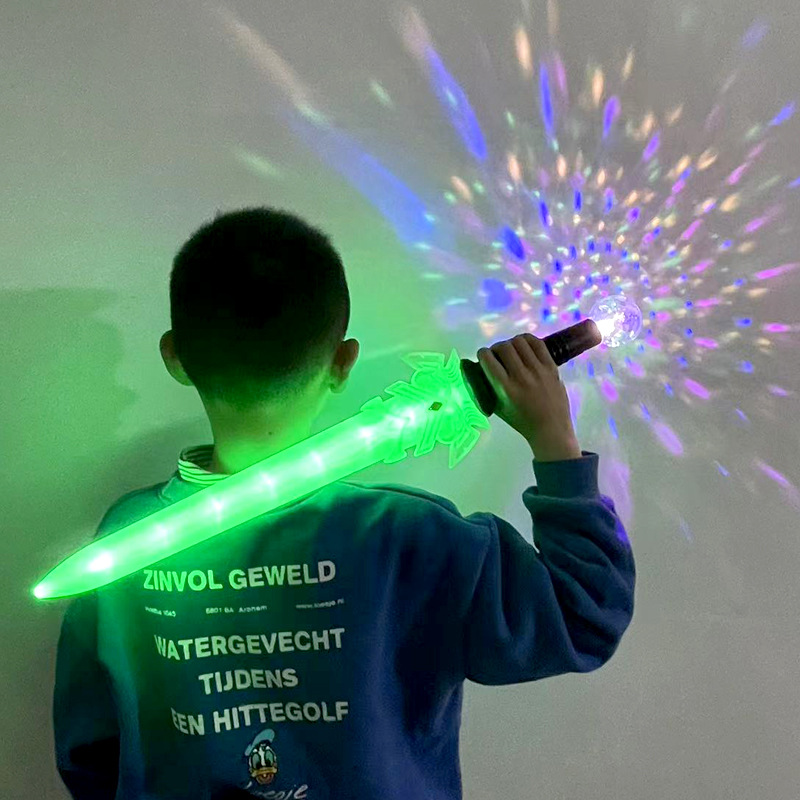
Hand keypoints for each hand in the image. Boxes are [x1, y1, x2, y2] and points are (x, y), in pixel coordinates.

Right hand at [477, 333, 581, 460]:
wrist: (551, 428)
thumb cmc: (521, 421)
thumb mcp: (498, 407)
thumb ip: (487, 389)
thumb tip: (475, 370)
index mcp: (505, 389)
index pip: (488, 359)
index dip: (482, 354)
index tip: (483, 356)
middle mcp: (521, 376)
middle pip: (503, 347)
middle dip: (496, 348)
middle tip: (498, 355)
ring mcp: (538, 370)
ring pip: (520, 342)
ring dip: (511, 343)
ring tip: (512, 351)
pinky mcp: (551, 367)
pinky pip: (538, 344)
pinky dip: (527, 340)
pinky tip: (524, 346)